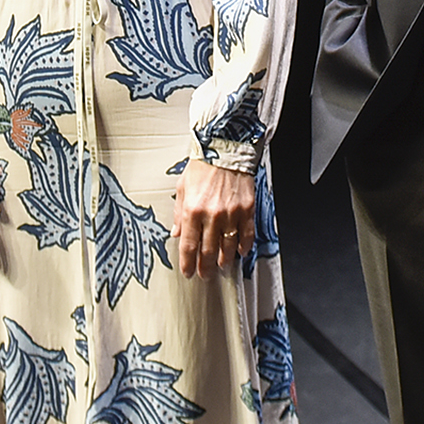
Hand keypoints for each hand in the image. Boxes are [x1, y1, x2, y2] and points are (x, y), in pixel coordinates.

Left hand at [173, 161, 255, 277]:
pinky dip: (244, 247)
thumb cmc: (202, 165)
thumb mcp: (182, 188)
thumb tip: (177, 234)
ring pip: (228, 247)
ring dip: (224, 260)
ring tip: (222, 266)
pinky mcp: (247, 209)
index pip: (189, 247)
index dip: (188, 264)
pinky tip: (240, 252)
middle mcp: (211, 216)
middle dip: (205, 268)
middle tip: (205, 275)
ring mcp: (231, 214)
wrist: (225, 148)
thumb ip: (179, 213)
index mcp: (192, 210)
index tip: (188, 273)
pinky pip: (247, 235)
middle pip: (208, 252)